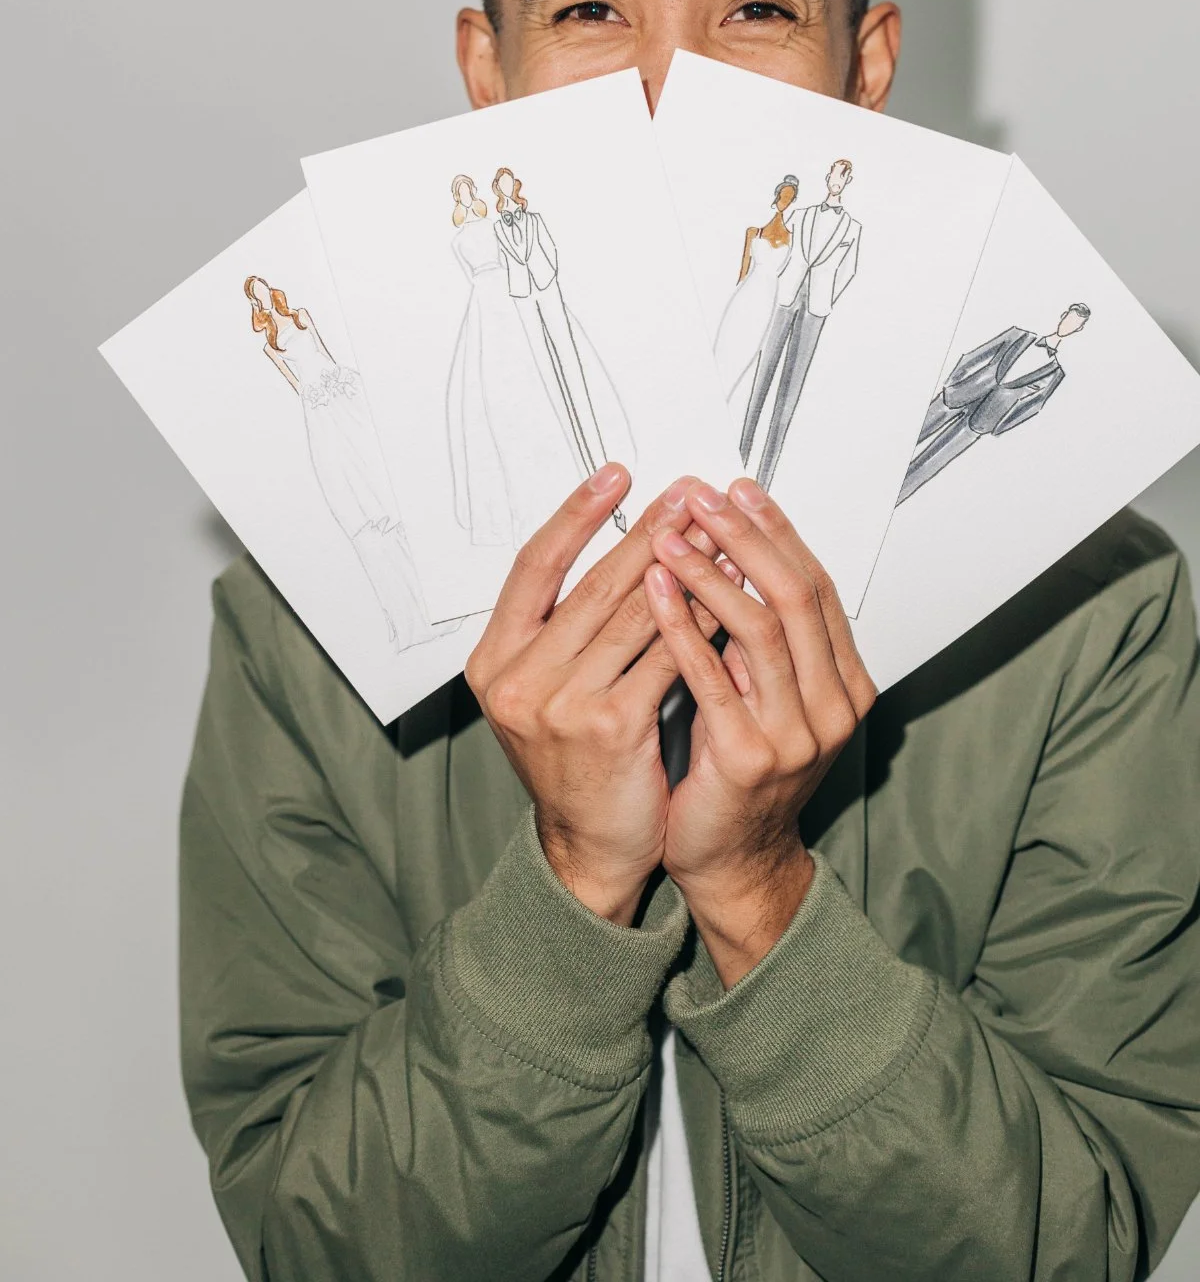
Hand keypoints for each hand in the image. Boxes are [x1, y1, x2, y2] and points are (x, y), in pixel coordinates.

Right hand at [466, 465, 724, 925]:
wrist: (588, 848)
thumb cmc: (575, 764)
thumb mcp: (545, 691)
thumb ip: (564, 630)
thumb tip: (628, 549)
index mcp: (494, 659)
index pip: (533, 565)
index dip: (575, 515)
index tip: (615, 475)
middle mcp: (518, 678)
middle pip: (593, 584)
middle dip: (649, 532)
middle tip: (688, 492)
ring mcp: (560, 703)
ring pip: (635, 615)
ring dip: (685, 567)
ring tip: (718, 531)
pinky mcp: (609, 727)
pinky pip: (667, 656)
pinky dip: (701, 620)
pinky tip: (727, 593)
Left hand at [644, 477, 876, 983]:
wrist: (731, 860)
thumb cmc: (740, 773)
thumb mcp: (770, 697)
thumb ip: (764, 641)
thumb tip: (735, 550)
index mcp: (846, 684)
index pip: (816, 586)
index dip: (776, 533)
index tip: (738, 490)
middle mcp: (834, 706)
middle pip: (795, 596)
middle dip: (746, 537)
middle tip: (703, 496)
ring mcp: (796, 733)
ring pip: (758, 628)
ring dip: (709, 572)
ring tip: (669, 533)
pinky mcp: (748, 756)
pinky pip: (712, 676)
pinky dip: (682, 625)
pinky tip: (654, 588)